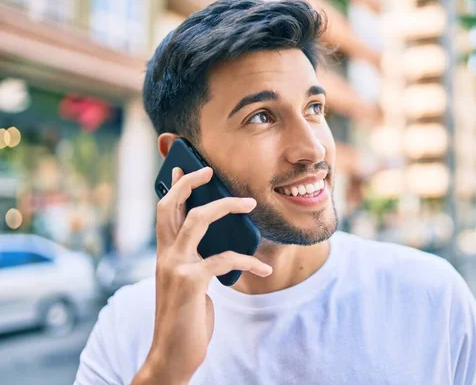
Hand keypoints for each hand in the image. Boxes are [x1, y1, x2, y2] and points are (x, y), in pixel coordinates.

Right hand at [133, 167, 271, 384]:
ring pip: (198, 220)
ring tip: (249, 203)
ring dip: (226, 206)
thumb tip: (220, 244)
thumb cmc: (185, 317)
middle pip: (171, 206)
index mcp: (164, 254)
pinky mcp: (191, 282)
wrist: (172, 354)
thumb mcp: (189, 284)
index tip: (180, 167)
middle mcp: (165, 256)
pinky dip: (249, 260)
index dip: (172, 188)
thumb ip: (197, 261)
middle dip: (190, 183)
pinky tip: (265, 268)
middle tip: (209, 170)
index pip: (163, 212)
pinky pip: (224, 259)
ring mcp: (175, 267)